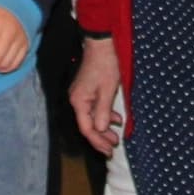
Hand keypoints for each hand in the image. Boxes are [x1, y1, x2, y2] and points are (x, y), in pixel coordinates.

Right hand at [70, 34, 125, 152]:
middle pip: (87, 125)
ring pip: (91, 118)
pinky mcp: (87, 90)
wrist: (102, 44)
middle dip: (101, 137)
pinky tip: (116, 118)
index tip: (109, 150)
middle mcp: (77, 99)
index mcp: (79, 101)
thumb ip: (103, 111)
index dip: (98, 141)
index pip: (86, 128)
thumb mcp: (107, 89)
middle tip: (113, 147)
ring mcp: (81, 95)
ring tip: (116, 136)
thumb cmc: (105, 64)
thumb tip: (100, 130)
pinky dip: (104, 115)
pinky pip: (94, 108)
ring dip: (104, 127)